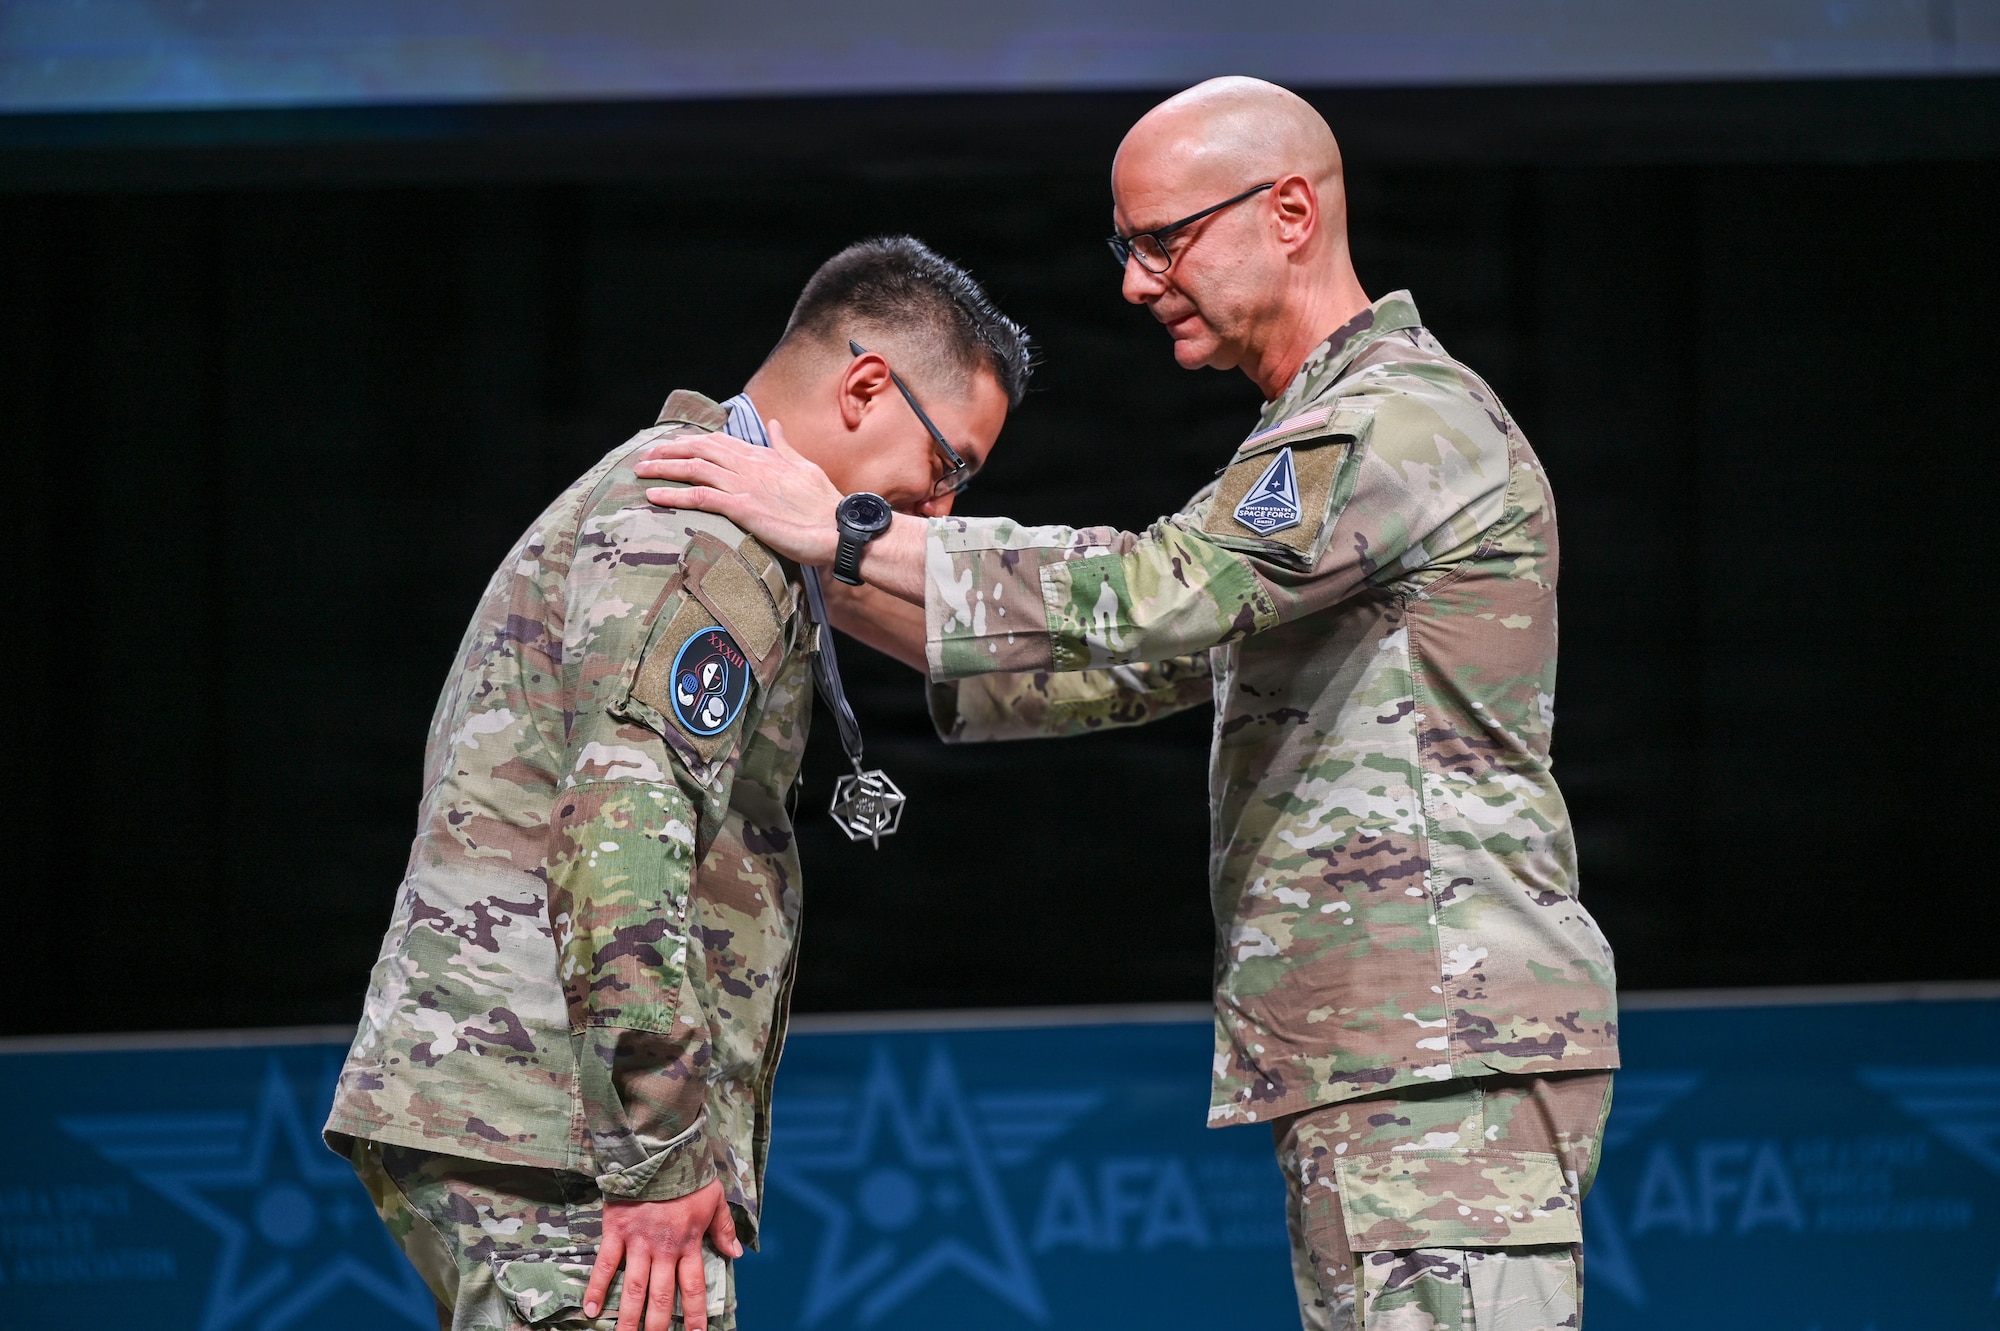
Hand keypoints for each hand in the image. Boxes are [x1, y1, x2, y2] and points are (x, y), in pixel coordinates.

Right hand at [583, 1179, 742, 1330]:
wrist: (660, 1150)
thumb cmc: (689, 1174)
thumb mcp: (715, 1199)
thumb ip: (724, 1229)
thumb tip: (737, 1255)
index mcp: (689, 1243)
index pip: (693, 1288)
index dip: (694, 1315)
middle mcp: (664, 1249)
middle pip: (661, 1296)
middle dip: (658, 1325)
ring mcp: (639, 1242)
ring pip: (634, 1288)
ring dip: (628, 1318)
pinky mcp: (617, 1231)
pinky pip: (605, 1264)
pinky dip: (597, 1288)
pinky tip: (591, 1310)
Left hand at [637, 422, 842, 565]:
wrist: (838, 528)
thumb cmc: (824, 504)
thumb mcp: (804, 466)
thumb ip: (784, 445)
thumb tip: (774, 424)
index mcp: (764, 456)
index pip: (720, 441)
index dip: (692, 442)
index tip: (672, 446)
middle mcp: (750, 466)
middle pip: (700, 449)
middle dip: (669, 451)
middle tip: (645, 458)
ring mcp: (745, 485)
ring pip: (694, 469)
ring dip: (663, 469)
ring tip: (639, 472)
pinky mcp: (742, 509)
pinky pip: (699, 497)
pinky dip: (673, 495)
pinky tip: (653, 497)